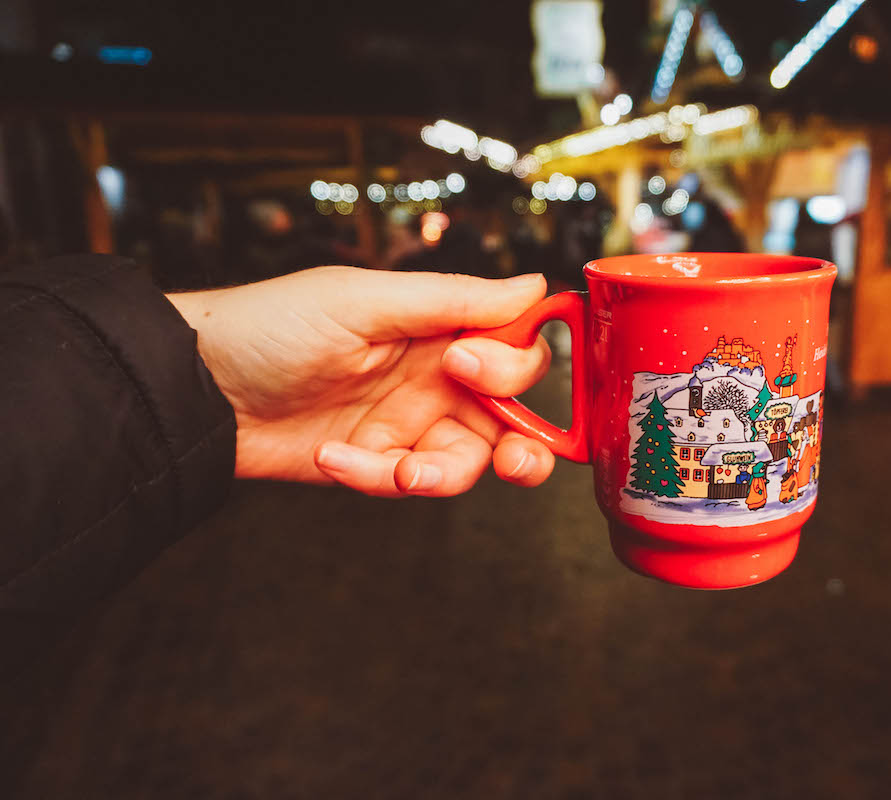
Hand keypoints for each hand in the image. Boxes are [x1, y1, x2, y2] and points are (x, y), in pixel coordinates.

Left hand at [167, 267, 554, 496]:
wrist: (199, 390)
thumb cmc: (270, 326)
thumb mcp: (362, 301)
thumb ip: (453, 299)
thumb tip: (534, 285)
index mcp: (439, 325)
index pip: (517, 345)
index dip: (513, 364)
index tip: (468, 367)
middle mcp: (435, 375)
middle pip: (514, 417)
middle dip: (524, 446)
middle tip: (512, 458)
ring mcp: (408, 421)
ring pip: (469, 461)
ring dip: (444, 474)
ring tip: (402, 471)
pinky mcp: (378, 462)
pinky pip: (408, 482)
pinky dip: (376, 477)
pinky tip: (335, 456)